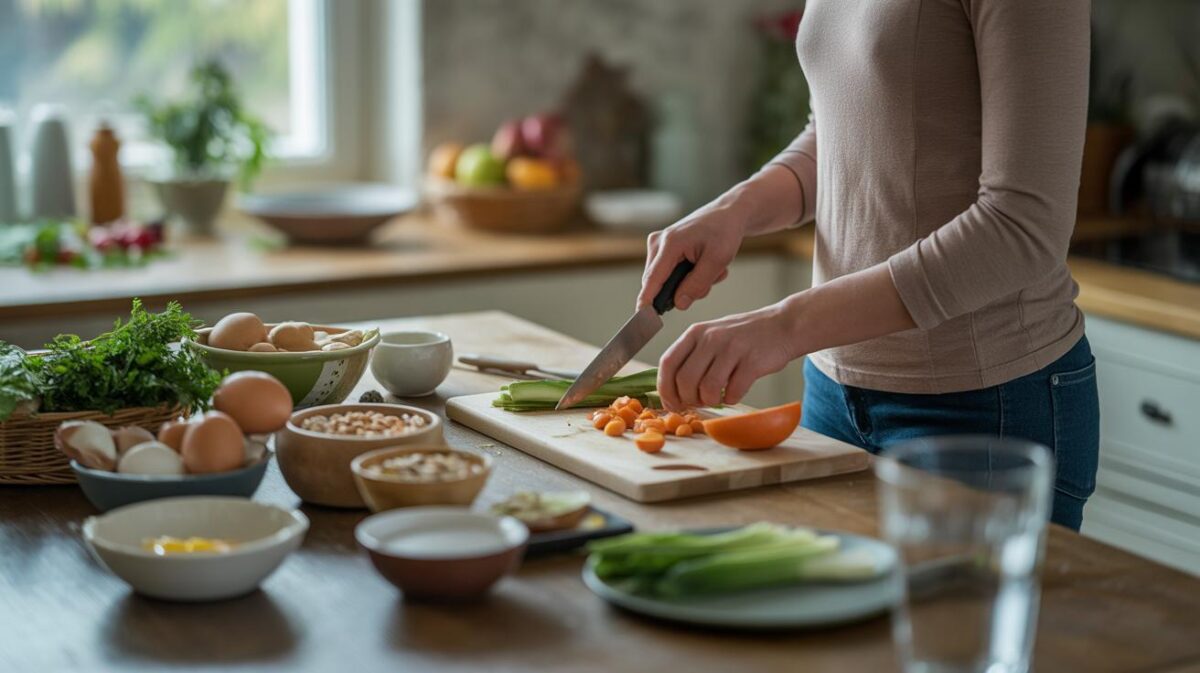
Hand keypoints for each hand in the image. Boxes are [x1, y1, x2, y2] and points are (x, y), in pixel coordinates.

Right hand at [638, 203, 745, 311]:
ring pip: (666, 281)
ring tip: (711, 270)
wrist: (728, 213)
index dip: (646, 302)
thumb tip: (678, 305)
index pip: (652, 280)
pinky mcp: (663, 249)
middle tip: (711, 280)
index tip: (640, 320)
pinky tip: (705, 266)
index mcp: (669, 244)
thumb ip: (697, 284)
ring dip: (690, 282)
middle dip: (684, 289)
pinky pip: (670, 274)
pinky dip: (689, 275)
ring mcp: (658, 245)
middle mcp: (657, 243)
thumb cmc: (724, 232)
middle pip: (659, 283)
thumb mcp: (718, 260)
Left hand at [657, 299, 799, 409]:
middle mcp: (710, 338)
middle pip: (685, 380)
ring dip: (710, 401)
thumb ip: (692, 356)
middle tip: (698, 402)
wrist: (782, 325)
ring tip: (716, 397)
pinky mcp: (752, 362)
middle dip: (688, 399)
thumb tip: (672, 391)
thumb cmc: (744, 336)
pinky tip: (735, 392)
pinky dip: (731, 399)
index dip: (665, 388)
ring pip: (707, 389)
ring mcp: (731, 349)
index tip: (672, 403)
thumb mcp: (711, 335)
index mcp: (695, 332)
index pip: (667, 363)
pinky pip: (732, 392)